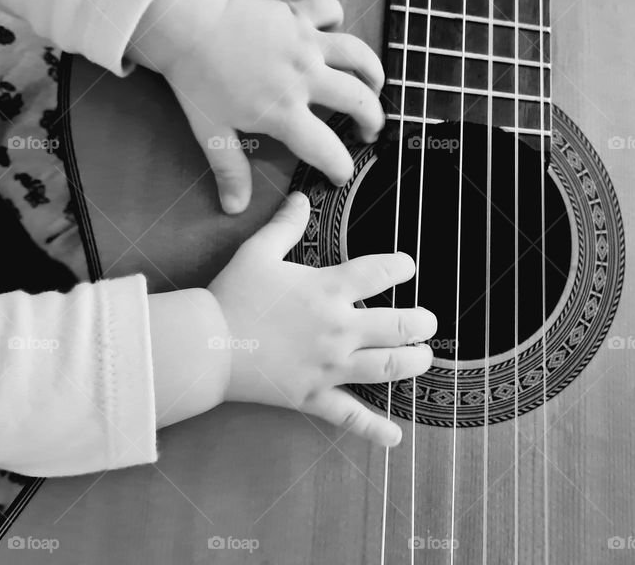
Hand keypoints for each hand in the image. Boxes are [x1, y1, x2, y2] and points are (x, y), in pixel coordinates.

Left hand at [128, 0, 384, 213]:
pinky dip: (336, 18)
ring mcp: (307, 44)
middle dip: (372, 120)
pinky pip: (330, 10)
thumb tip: (234, 207)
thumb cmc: (197, 78)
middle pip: (359, 101)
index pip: (327, 150)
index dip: (341, 168)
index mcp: (284, 112)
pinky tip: (332, 30)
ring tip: (373, 85)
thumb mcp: (211, 131)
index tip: (341, 175)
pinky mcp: (299, 15)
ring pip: (358, 55)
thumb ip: (229, 170)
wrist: (188, 23)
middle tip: (367, 130)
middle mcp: (305, 78)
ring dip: (372, 72)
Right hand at [207, 192, 434, 446]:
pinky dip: (375, 429)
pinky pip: (350, 417)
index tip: (406, 267)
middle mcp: (338, 329)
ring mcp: (329, 367)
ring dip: (412, 363)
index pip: (378, 273)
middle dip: (420, 324)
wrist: (205, 346)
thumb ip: (285, 225)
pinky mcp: (314, 397)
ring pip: (386, 368)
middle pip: (397, 326)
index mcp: (328, 290)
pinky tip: (395, 437)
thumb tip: (301, 196)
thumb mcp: (257, 252)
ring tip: (424, 358)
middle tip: (428, 323)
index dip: (399, 267)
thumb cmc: (232, 295)